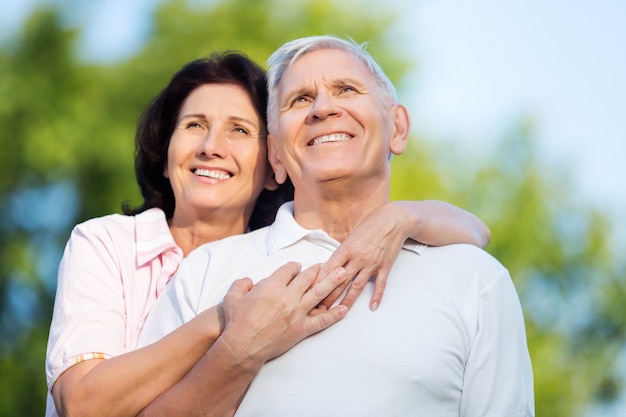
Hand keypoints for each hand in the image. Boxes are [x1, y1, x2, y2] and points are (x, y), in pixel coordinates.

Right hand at [219, 262, 347, 364]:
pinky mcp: (302, 329)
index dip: (294, 266)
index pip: (289, 270)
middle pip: (307, 278)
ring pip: (319, 293)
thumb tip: (249, 280)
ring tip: (344, 274)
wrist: (243, 346)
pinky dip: (335, 315)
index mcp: (273, 286)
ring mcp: (297, 313)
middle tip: (326, 264)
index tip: (297, 266)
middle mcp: (288, 297)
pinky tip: (344, 309)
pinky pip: (322, 321)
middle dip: (317, 269)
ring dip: (332, 282)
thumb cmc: (237, 322)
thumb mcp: (232, 297)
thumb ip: (241, 284)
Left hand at [317, 203, 410, 310]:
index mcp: (346, 249)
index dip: (318, 283)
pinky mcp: (385, 267)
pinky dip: (376, 296)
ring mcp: (372, 264)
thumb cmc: (370, 224)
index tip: (309, 293)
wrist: (394, 220)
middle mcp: (358, 258)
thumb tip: (331, 265)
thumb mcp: (351, 235)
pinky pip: (380, 285)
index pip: (328, 269)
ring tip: (338, 312)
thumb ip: (342, 251)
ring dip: (346, 300)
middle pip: (339, 281)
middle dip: (328, 296)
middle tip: (318, 308)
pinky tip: (372, 307)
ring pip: (357, 286)